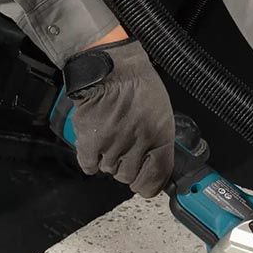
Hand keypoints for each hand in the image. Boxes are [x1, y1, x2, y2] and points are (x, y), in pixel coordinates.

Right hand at [63, 37, 174, 197]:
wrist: (110, 66)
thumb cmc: (139, 85)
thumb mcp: (162, 115)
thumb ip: (160, 142)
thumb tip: (156, 166)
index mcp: (159, 140)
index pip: (156, 179)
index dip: (148, 185)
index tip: (143, 184)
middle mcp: (138, 146)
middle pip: (129, 177)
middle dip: (126, 168)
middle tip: (123, 150)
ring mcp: (113, 145)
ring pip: (109, 171)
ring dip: (108, 160)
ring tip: (109, 140)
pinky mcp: (90, 141)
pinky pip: (89, 165)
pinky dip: (90, 160)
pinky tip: (94, 148)